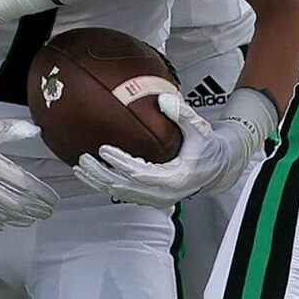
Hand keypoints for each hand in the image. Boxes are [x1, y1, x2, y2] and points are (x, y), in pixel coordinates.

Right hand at [0, 109, 57, 229]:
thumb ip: (7, 128)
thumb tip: (34, 129)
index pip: (23, 183)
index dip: (41, 194)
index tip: (52, 199)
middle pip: (15, 203)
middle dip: (34, 209)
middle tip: (47, 212)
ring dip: (18, 219)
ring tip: (31, 219)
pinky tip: (3, 225)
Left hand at [74, 92, 267, 207]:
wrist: (217, 168)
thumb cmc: (209, 148)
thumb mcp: (200, 129)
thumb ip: (183, 115)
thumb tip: (163, 99)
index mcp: (174, 180)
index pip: (140, 174)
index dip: (119, 163)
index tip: (103, 149)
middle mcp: (162, 194)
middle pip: (124, 188)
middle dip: (101, 174)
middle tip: (84, 158)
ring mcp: (155, 199)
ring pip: (120, 194)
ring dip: (98, 181)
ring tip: (80, 167)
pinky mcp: (149, 197)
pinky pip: (123, 193)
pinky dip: (105, 184)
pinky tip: (91, 174)